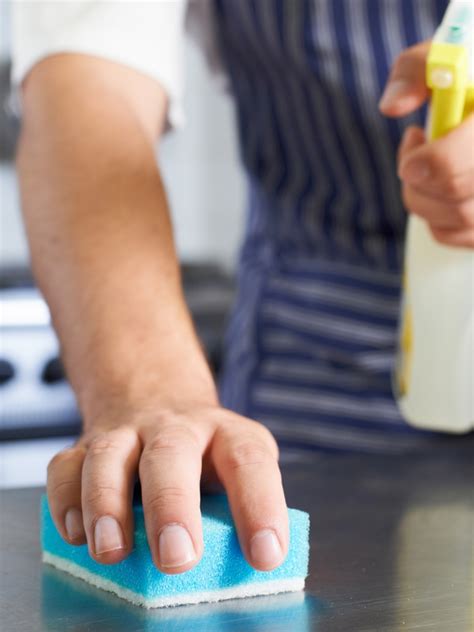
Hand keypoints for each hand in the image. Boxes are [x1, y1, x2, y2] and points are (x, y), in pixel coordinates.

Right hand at [46, 403, 287, 573]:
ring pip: (109, 455)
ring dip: (105, 504)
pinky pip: (66, 466)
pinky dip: (66, 501)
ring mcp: (128, 432)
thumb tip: (235, 567)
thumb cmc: (203, 451)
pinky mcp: (87, 444)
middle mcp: (176, 427)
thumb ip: (233, 508)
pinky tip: (76, 533)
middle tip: (177, 557)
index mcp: (226, 434)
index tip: (265, 555)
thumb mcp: (234, 467)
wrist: (156, 395)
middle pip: (170, 453)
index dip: (260, 505)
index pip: (249, 461)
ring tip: (111, 550)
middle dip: (171, 505)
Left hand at [379, 42, 473, 247]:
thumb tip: (392, 108)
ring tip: (427, 168)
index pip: (455, 166)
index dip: (428, 163)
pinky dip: (440, 219)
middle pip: (455, 196)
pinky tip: (443, 190)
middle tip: (414, 154)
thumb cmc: (464, 75)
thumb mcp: (442, 56)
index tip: (411, 144)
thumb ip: (413, 71)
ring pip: (459, 219)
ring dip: (426, 198)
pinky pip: (462, 237)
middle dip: (419, 180)